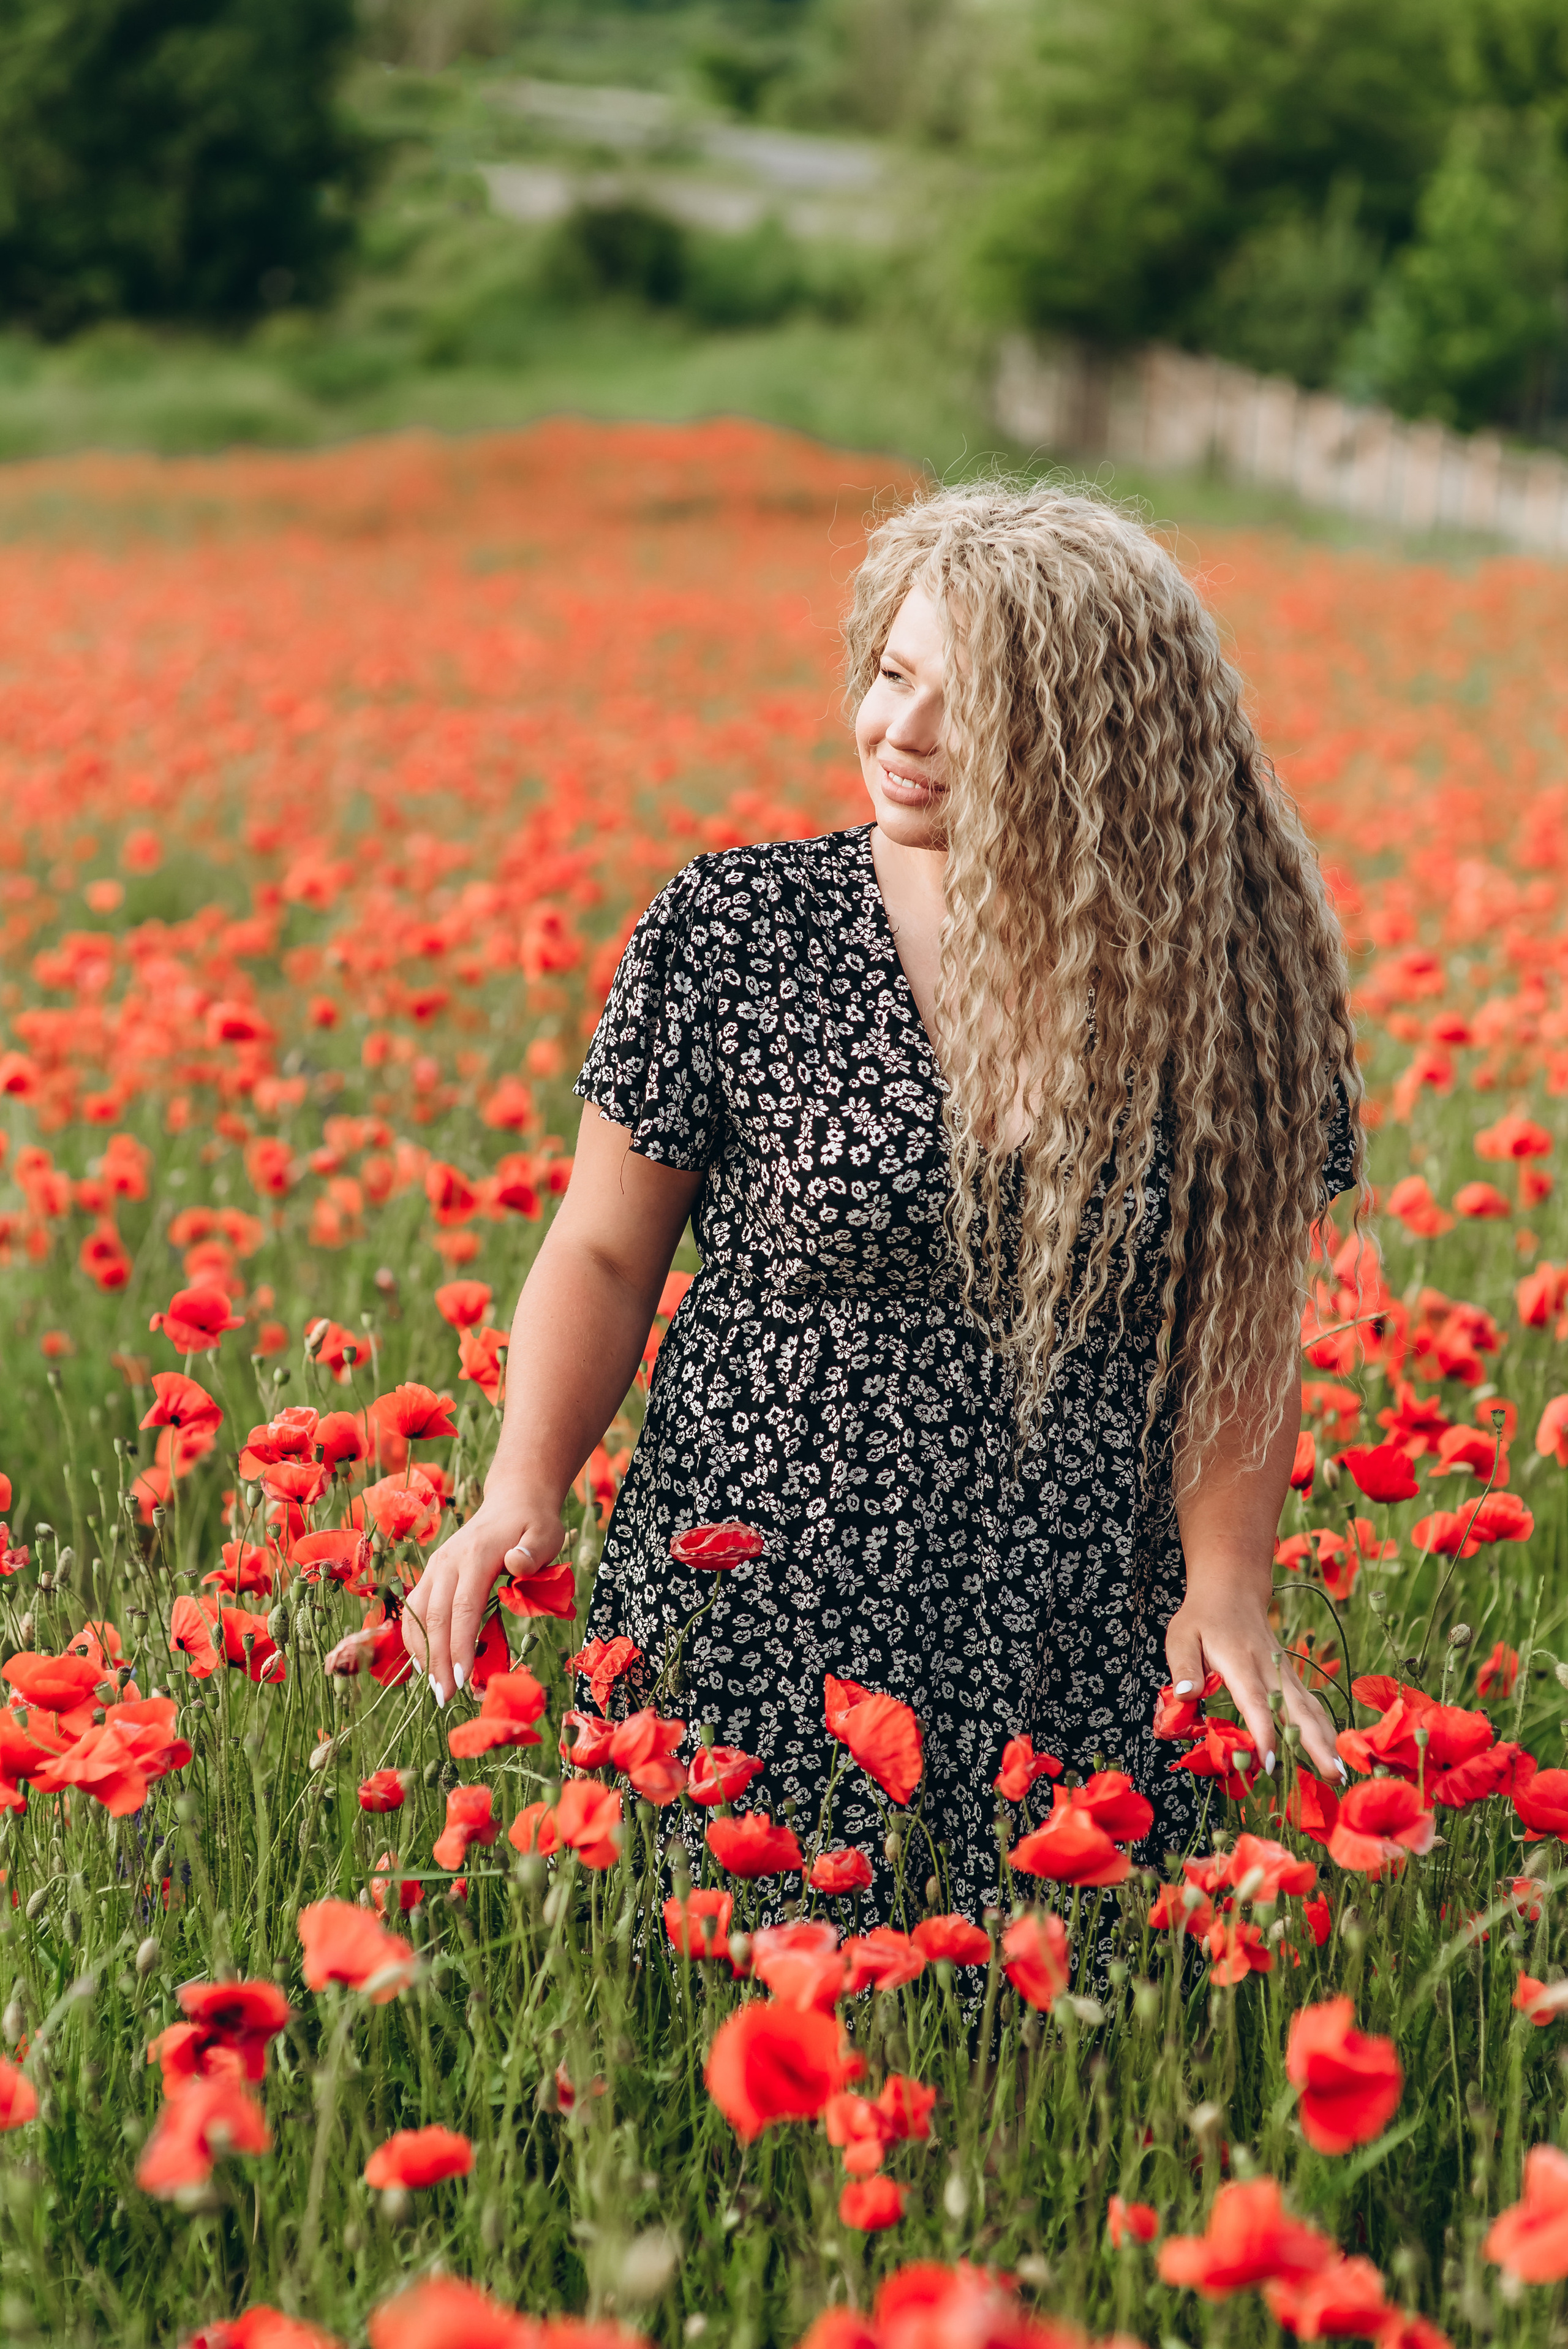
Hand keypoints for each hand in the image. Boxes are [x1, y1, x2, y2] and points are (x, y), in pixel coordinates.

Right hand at [404, 1494, 567, 1702]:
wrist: (513, 1500)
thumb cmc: (534, 1523)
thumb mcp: (546, 1532)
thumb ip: (534, 1550)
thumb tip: (516, 1564)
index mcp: (475, 1555)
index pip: (463, 1608)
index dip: (459, 1645)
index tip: (462, 1679)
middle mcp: (448, 1561)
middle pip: (434, 1616)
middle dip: (438, 1659)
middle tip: (444, 1697)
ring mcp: (437, 1567)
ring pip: (418, 1614)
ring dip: (422, 1652)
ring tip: (434, 1686)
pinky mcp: (433, 1574)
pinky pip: (416, 1609)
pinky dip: (417, 1638)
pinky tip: (426, 1663)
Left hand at [1165, 1555, 1345, 1787]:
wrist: (1232, 1589)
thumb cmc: (1203, 1618)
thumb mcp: (1181, 1637)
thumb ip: (1184, 1668)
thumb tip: (1185, 1697)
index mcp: (1240, 1662)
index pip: (1255, 1702)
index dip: (1264, 1733)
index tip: (1268, 1763)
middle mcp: (1268, 1669)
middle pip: (1296, 1709)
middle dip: (1315, 1745)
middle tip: (1333, 1777)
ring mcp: (1283, 1672)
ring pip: (1309, 1708)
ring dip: (1327, 1740)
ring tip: (1340, 1774)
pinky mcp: (1289, 1676)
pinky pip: (1309, 1704)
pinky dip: (1324, 1728)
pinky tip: (1333, 1752)